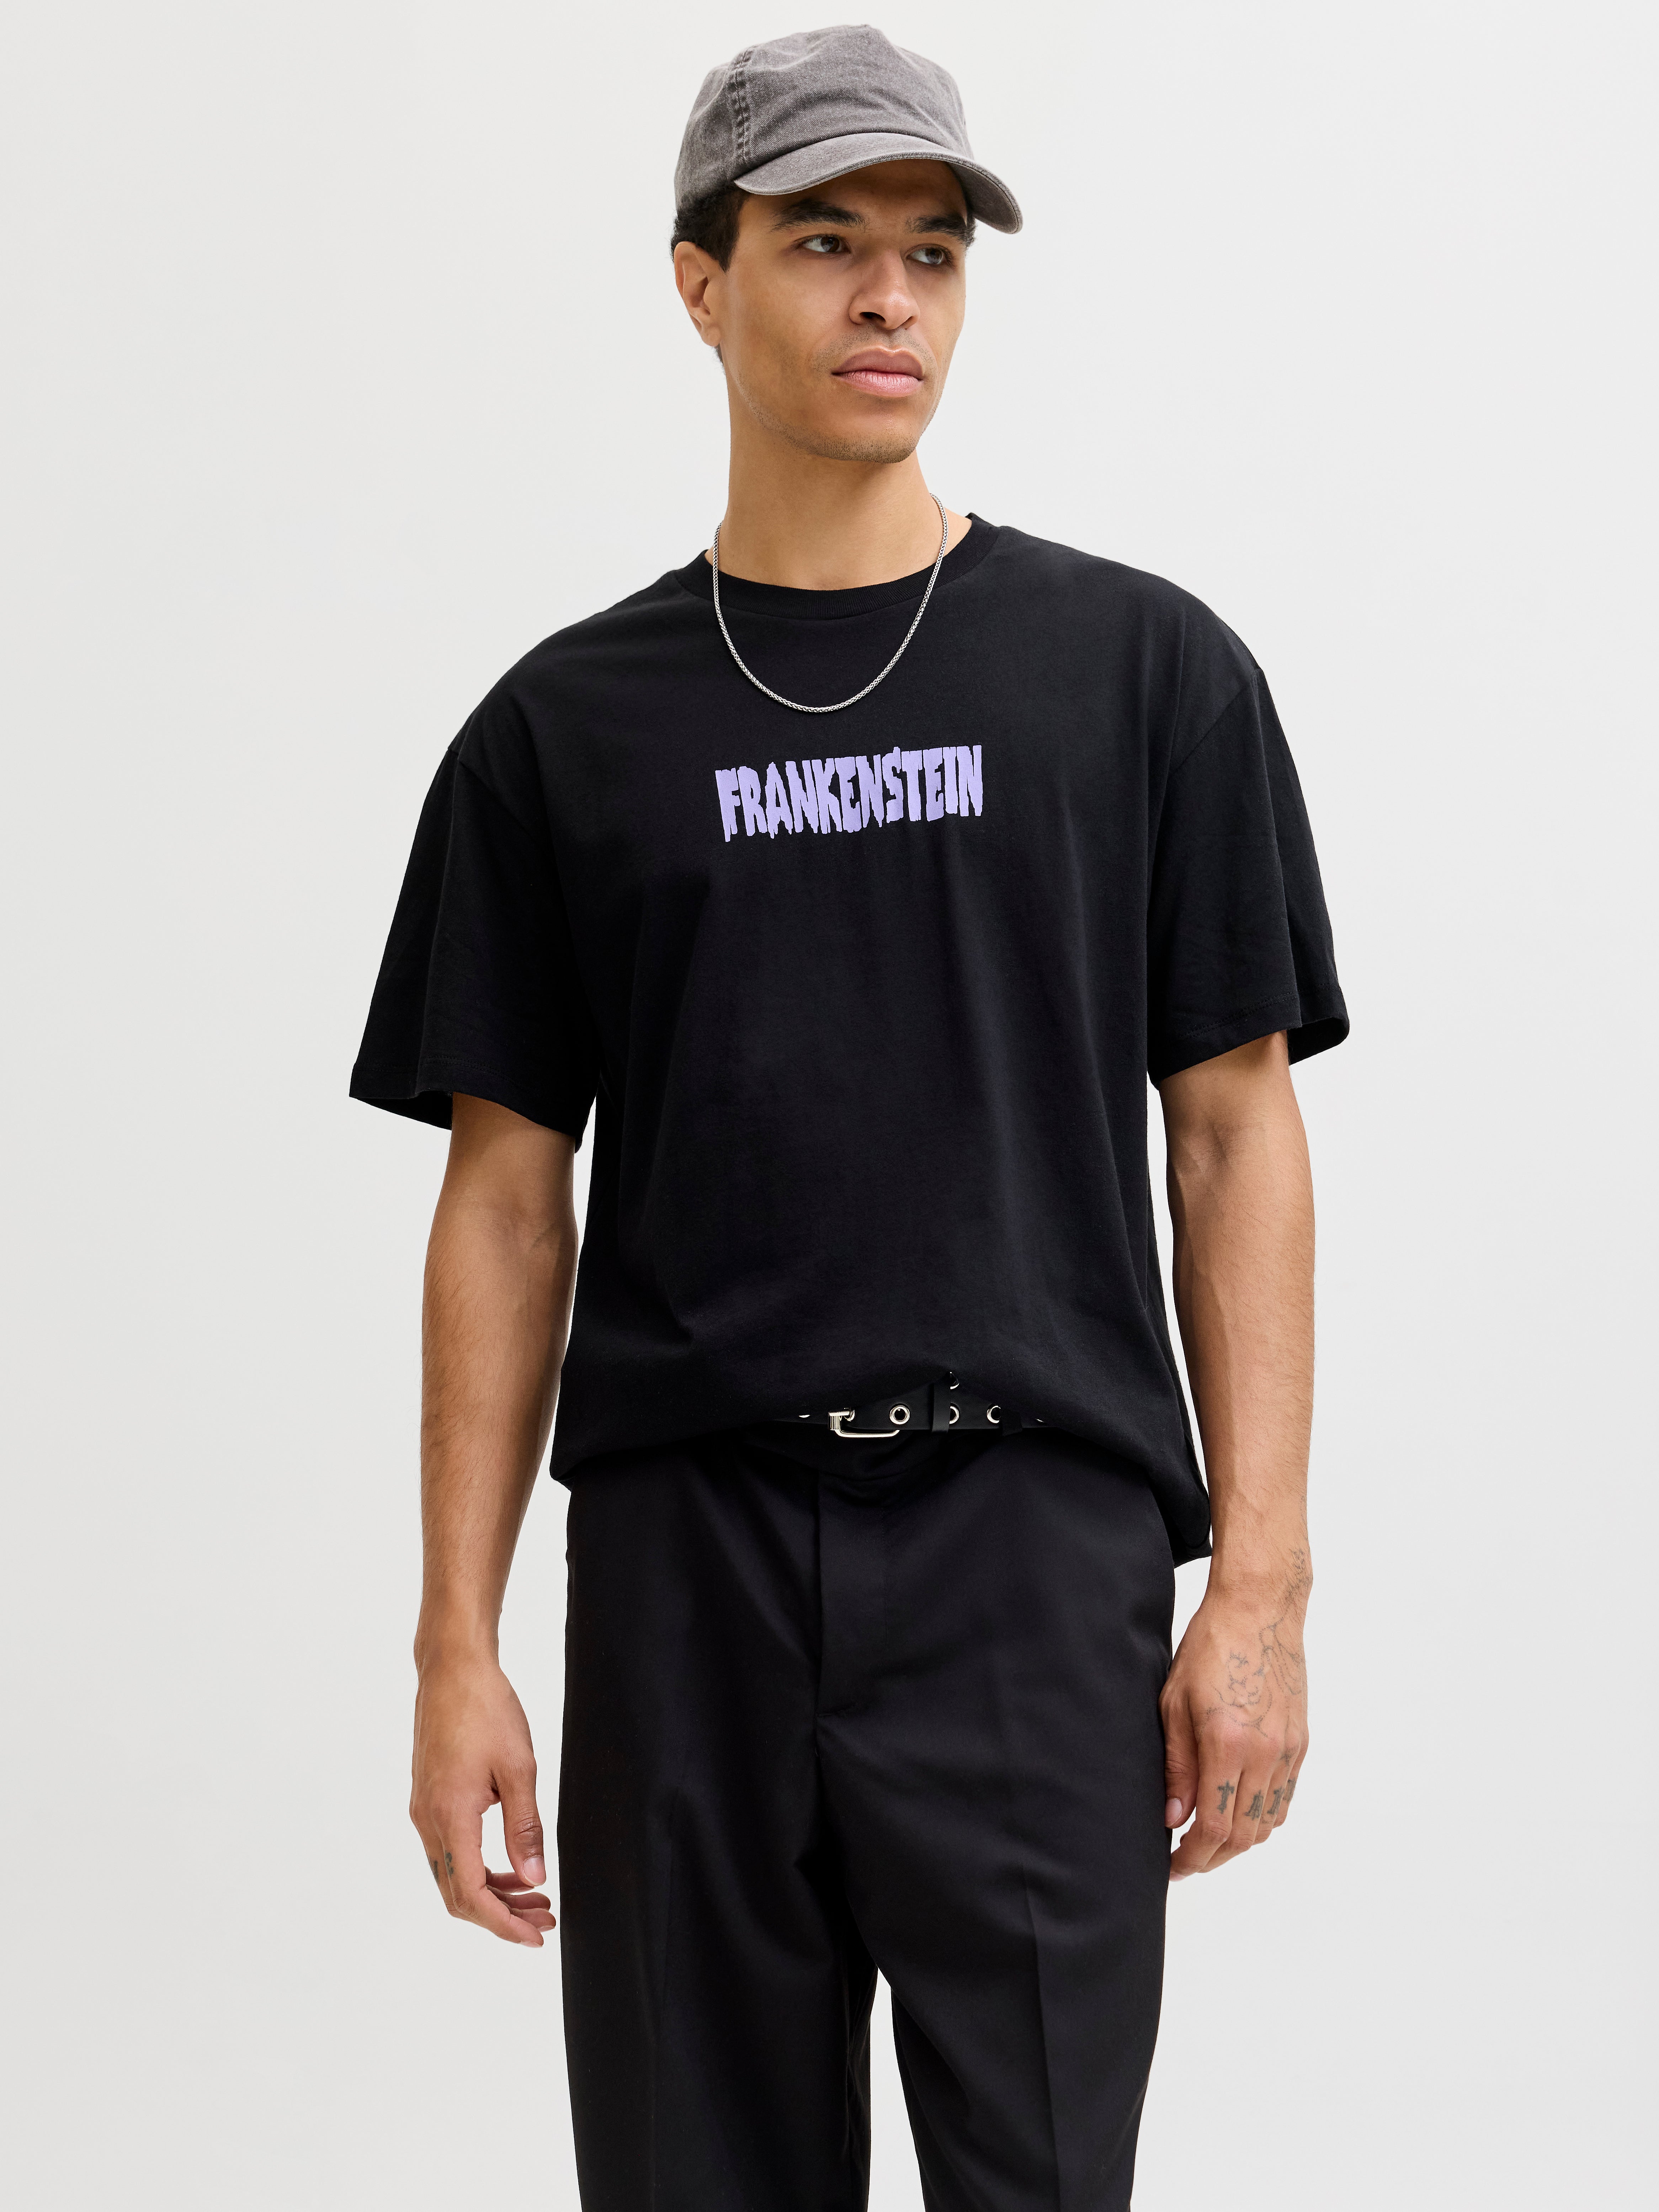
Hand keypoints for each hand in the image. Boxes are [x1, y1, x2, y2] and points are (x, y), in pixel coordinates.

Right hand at [409, 1654, 553, 1945]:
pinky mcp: (428, 1798)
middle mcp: (428, 1820)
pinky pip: (450, 1850)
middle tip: (544, 1917)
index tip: (535, 1936)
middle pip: (458, 1894)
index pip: (471, 1894)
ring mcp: (424, 1810)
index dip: (503, 1923)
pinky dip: (479, 1866)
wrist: (452, 1669)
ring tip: (535, 1894)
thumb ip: (525, 1828)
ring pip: (453, 1874)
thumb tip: (534, 1878)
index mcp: (450, 1816)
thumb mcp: (518, 1768)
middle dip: (501, 1914)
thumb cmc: (486, 1709)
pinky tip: (510, 1863)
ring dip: (492, 1892)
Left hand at [1161, 1552, 1308, 1879]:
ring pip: (1267, 1822)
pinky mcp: (1300, 1742)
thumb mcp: (1175, 1701)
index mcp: (1227, 1743)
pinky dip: (1262, 1816)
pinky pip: (1284, 1798)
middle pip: (1244, 1834)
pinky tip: (1238, 1810)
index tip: (1174, 1865)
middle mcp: (1265, 1753)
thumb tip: (1173, 1817)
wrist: (1260, 1610)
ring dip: (1239, 1841)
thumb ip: (1177, 1765)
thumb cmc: (1210, 1647)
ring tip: (1209, 1838)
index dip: (1193, 1856)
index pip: (1214, 1827)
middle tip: (1187, 1858)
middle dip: (1214, 1857)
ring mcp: (1288, 1750)